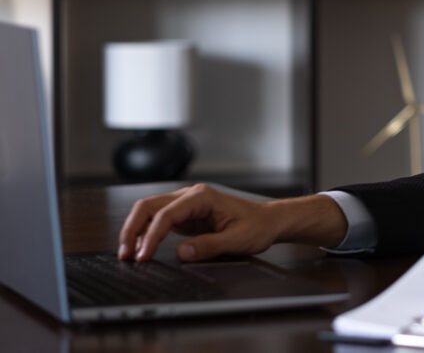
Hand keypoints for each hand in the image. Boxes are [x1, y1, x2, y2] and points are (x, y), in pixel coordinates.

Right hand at [118, 183, 347, 262]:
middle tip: (125, 255)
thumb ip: (210, 246)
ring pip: (150, 211)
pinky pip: (158, 221)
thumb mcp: (238, 240)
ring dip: (136, 230)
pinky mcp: (185, 216)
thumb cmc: (258, 226)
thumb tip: (181, 253)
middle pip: (149, 206)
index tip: (143, 256)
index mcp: (202, 197)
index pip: (166, 214)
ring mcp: (186, 204)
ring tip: (128, 255)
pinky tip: (141, 249)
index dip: (151, 236)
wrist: (269, 221)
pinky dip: (146, 233)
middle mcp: (191, 196)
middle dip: (133, 229)